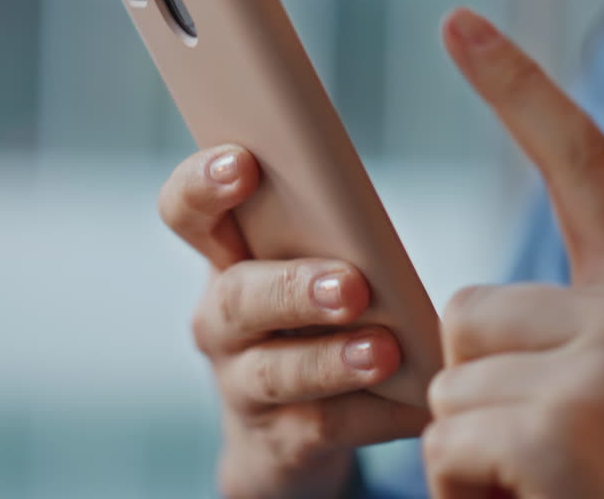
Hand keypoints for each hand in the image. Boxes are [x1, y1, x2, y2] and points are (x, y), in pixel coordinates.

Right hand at [160, 146, 429, 498]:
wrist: (289, 436)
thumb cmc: (310, 320)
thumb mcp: (307, 266)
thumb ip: (326, 229)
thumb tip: (372, 207)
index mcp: (226, 259)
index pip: (187, 212)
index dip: (203, 184)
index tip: (243, 163)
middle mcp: (220, 321)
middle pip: (237, 297)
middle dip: (293, 288)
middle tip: (351, 285)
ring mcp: (242, 386)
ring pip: (275, 372)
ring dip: (331, 360)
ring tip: (385, 351)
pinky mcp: (279, 442)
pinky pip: (322, 427)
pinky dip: (374, 414)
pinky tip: (416, 399)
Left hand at [422, 9, 603, 498]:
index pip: (581, 158)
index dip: (517, 85)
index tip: (459, 22)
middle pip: (466, 307)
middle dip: (480, 383)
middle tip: (547, 440)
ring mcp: (601, 368)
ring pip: (448, 380)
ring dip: (472, 443)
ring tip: (544, 477)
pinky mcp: (557, 429)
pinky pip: (443, 441)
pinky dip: (465, 488)